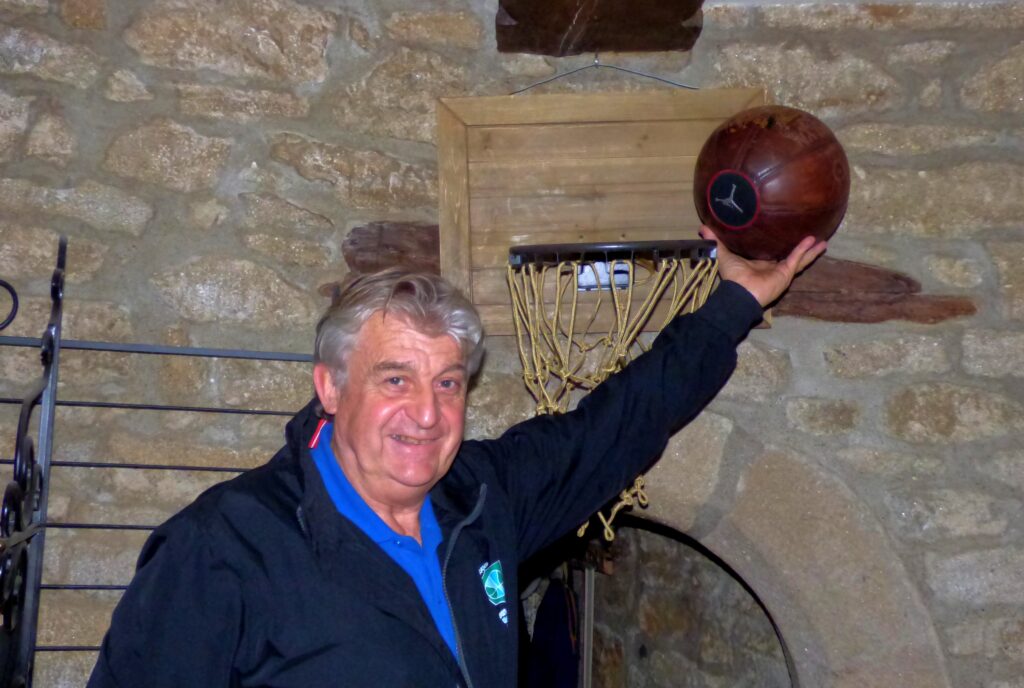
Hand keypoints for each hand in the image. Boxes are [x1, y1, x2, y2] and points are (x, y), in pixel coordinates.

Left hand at [699, 225, 826, 306]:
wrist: (739, 294)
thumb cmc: (732, 277)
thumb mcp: (724, 255)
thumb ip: (715, 241)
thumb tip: (702, 227)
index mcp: (760, 264)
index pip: (772, 253)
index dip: (779, 244)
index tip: (785, 234)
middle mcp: (772, 268)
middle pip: (790, 255)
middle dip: (801, 248)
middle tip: (812, 237)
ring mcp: (781, 272)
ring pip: (799, 258)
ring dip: (810, 250)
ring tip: (823, 241)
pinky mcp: (786, 273)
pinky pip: (798, 259)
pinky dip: (806, 250)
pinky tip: (816, 242)